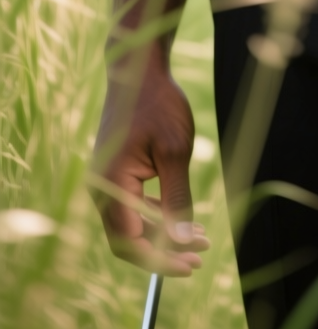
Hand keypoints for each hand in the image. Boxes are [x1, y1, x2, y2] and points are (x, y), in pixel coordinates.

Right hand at [91, 54, 209, 275]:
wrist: (138, 69)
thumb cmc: (159, 103)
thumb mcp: (176, 151)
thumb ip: (177, 199)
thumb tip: (181, 242)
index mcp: (110, 184)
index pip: (130, 242)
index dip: (161, 259)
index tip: (192, 264)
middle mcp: (100, 189)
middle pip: (128, 240)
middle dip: (164, 251)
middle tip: (201, 255)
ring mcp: (105, 182)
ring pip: (131, 225)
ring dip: (163, 235)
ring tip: (200, 237)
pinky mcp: (114, 175)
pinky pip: (132, 208)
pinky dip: (157, 216)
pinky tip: (184, 217)